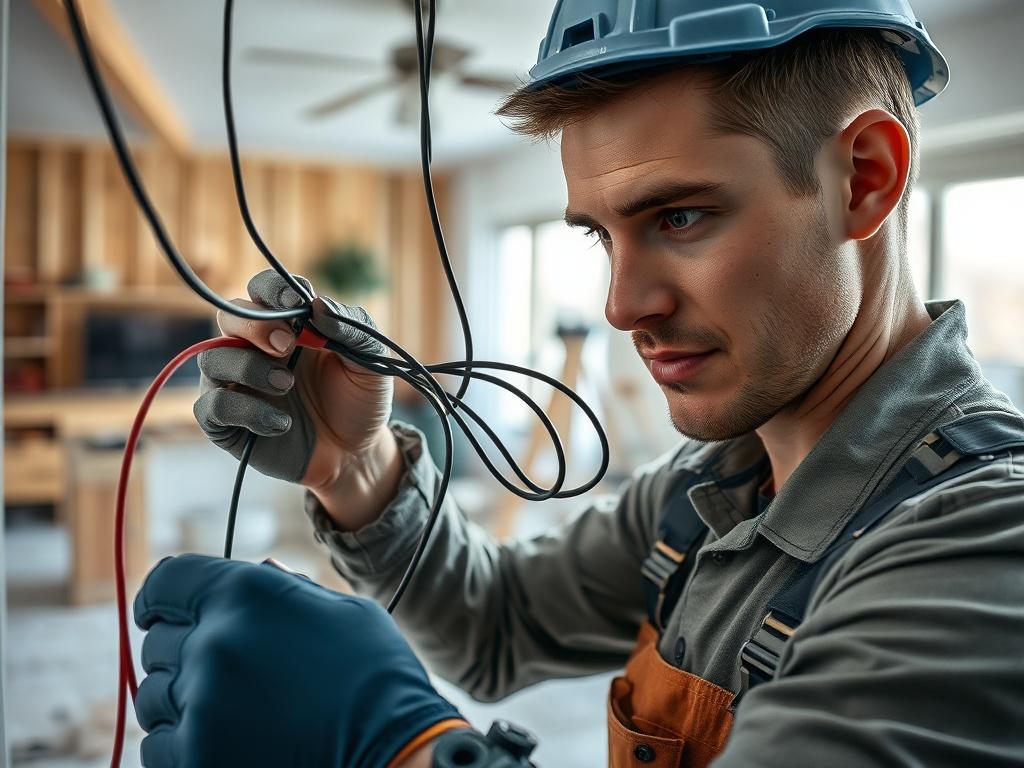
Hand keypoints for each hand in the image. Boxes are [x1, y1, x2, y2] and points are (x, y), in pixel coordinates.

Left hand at [133, 555, 465, 767]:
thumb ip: (287, 588)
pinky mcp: (196, 758)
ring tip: (231, 710)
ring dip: (181, 700)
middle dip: (184, 652)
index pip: (166, 583)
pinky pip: (158, 746)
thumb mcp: (344, 611)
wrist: (396, 753)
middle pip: (158, 642)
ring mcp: (202, 704)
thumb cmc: (378, 679)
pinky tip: (226, 742)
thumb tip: (257, 571)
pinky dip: (182, 745)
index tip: (163, 613)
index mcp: (248, 594)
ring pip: (153, 695)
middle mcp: (216, 641)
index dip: (162, 599)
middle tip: (226, 672)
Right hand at [193, 271, 397, 518]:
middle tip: (288, 346)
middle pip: (229, 316)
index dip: (272, 290)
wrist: (356, 455)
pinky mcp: (227, 423)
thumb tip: (318, 305)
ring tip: (286, 386)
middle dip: (254, 325)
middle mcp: (255, 348)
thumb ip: (352, 330)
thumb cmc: (359, 402)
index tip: (297, 304)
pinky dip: (245, 411)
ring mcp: (237, 384)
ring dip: (248, 367)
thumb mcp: (371, 364)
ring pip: (212, 358)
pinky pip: (212, 407)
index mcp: (289, 326)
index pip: (263, 289)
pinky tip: (280, 424)